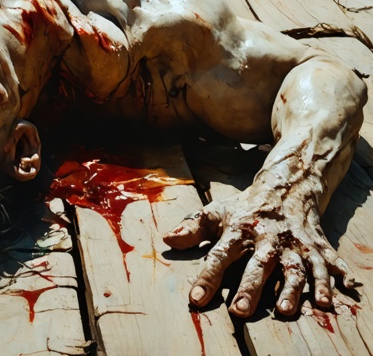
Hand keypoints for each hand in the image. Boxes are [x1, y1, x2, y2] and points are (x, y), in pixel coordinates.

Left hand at [164, 185, 353, 317]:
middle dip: (250, 287)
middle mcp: (268, 237)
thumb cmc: (246, 207)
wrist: (287, 186)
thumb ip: (193, 227)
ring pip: (295, 267)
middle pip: (259, 264)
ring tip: (286, 311)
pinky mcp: (316, 247)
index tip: (196, 298)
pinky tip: (330, 300)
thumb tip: (167, 240)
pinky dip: (331, 281)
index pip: (220, 254)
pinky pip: (326, 265)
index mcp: (240, 229)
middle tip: (240, 311)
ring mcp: (294, 243)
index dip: (207, 277)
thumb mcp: (218, 211)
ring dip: (292, 289)